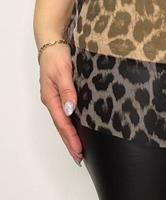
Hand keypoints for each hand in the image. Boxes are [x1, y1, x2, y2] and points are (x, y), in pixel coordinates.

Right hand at [38, 42, 82, 165]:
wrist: (52, 43)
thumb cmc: (56, 55)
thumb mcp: (63, 71)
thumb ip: (67, 89)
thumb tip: (70, 109)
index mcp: (51, 97)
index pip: (62, 122)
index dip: (70, 138)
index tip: (78, 151)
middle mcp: (52, 99)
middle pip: (61, 125)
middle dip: (70, 142)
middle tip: (79, 157)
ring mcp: (56, 97)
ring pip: (63, 120)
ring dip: (70, 134)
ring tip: (78, 148)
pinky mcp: (61, 92)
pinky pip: (66, 112)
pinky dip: (71, 123)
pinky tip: (77, 127)